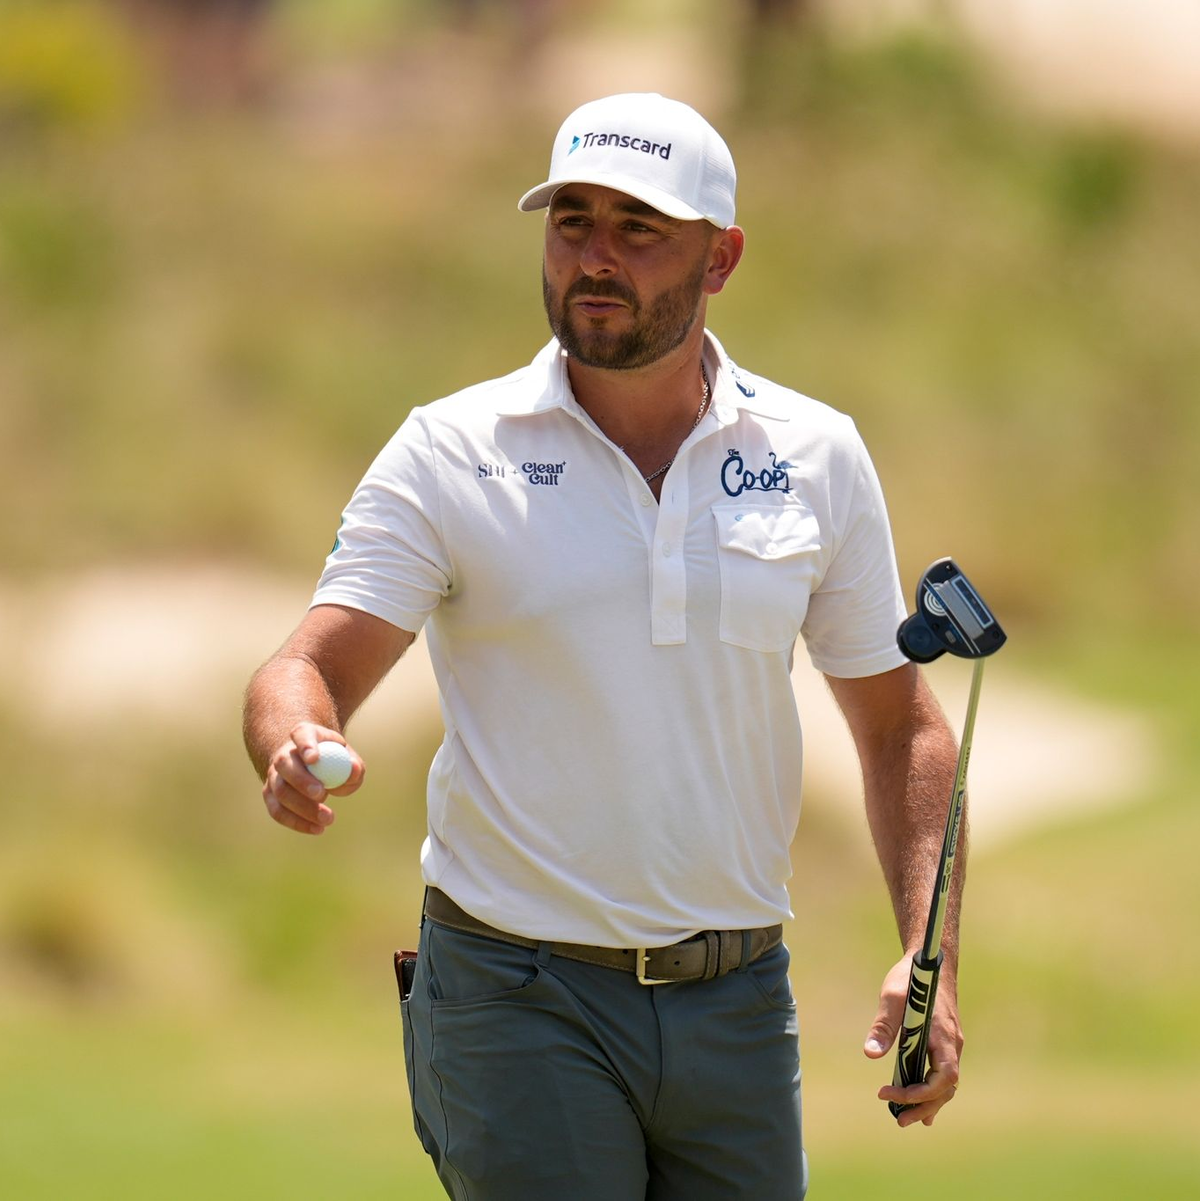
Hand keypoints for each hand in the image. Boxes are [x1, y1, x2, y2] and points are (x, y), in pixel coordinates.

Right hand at [261, 723, 364, 834]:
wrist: (309, 764)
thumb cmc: (333, 759)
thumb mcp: (348, 757)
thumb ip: (353, 764)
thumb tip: (354, 769)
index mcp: (304, 734)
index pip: (301, 734)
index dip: (305, 745)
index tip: (314, 758)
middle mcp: (284, 753)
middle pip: (285, 765)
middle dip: (302, 781)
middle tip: (322, 795)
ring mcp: (274, 775)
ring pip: (280, 791)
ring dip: (303, 808)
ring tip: (328, 818)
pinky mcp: (270, 795)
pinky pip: (277, 811)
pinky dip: (296, 822)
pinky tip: (317, 829)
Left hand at [864, 954, 962, 1126]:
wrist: (932, 961)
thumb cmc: (913, 977)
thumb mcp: (892, 996)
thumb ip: (883, 1026)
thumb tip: (870, 1054)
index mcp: (943, 1035)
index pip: (943, 1077)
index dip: (920, 1092)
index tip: (890, 1092)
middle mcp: (952, 1045)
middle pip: (945, 1088)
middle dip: (923, 1106)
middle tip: (898, 1120)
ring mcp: (951, 1046)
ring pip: (945, 1085)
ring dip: (927, 1104)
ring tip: (904, 1119)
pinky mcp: (944, 1044)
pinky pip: (942, 1075)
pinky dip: (931, 1093)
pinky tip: (920, 1108)